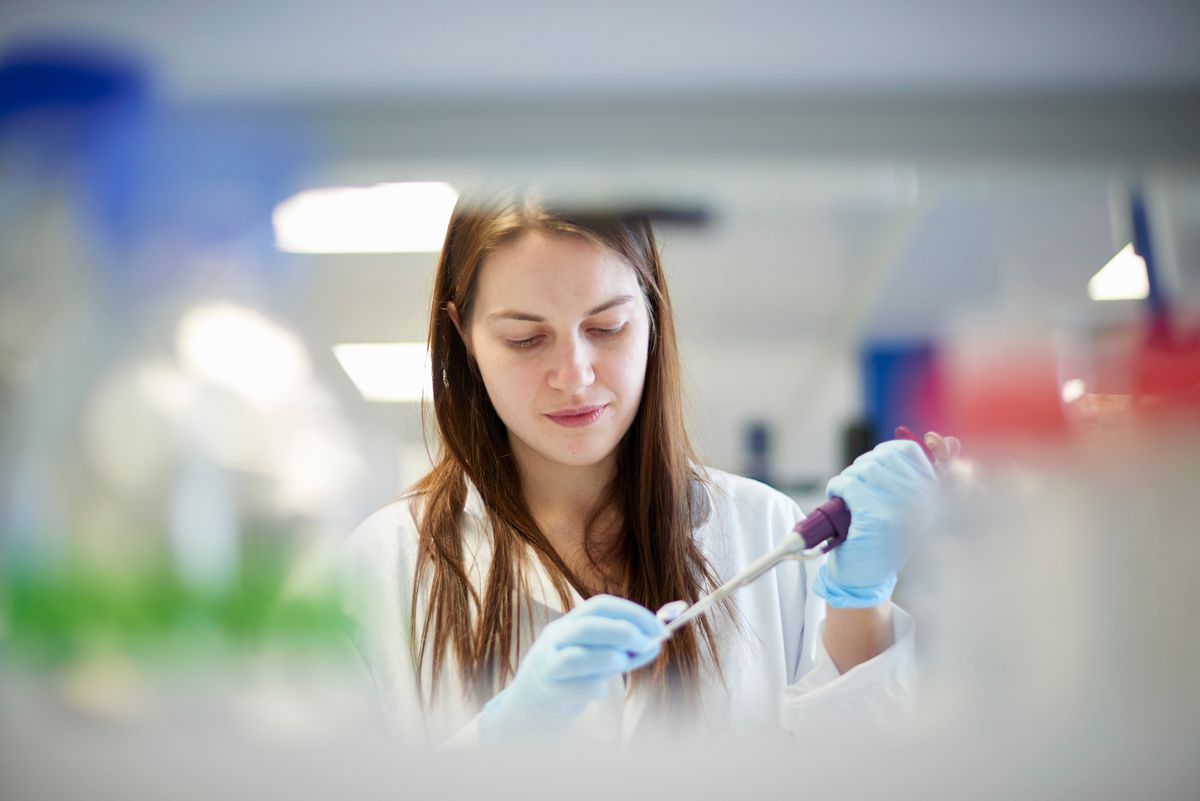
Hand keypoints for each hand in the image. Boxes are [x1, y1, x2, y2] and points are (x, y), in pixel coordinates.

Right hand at [478, 594, 664, 742]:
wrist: (531, 705)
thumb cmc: (573, 676)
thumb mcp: (597, 655)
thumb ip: (626, 649)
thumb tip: (659, 641)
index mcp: (569, 623)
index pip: (600, 606)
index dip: (632, 612)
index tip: (659, 627)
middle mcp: (556, 639)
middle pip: (588, 626)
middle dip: (623, 631)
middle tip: (647, 643)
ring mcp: (549, 665)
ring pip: (576, 656)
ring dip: (609, 658)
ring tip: (624, 663)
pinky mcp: (550, 693)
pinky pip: (576, 688)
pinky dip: (596, 687)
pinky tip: (601, 689)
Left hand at [814, 437, 945, 607]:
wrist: (864, 579)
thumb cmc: (881, 541)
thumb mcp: (906, 509)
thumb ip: (915, 477)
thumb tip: (932, 438)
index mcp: (930, 495)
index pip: (909, 451)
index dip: (886, 451)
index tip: (874, 462)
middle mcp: (919, 501)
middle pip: (881, 458)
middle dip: (861, 467)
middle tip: (855, 485)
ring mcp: (897, 509)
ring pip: (862, 470)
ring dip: (847, 479)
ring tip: (846, 495)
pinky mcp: (874, 518)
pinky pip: (849, 486)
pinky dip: (837, 488)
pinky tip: (838, 500)